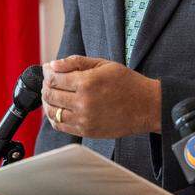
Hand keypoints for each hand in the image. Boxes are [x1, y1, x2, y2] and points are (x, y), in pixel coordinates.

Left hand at [41, 55, 160, 138]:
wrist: (147, 106)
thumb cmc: (127, 82)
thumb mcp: (103, 64)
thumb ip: (75, 62)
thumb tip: (52, 65)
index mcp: (87, 83)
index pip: (53, 78)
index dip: (48, 73)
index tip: (49, 70)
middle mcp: (83, 103)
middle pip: (50, 95)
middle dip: (47, 86)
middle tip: (51, 81)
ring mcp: (84, 119)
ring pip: (52, 112)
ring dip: (48, 102)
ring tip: (53, 95)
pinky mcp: (87, 131)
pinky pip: (60, 126)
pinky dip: (55, 117)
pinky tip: (59, 109)